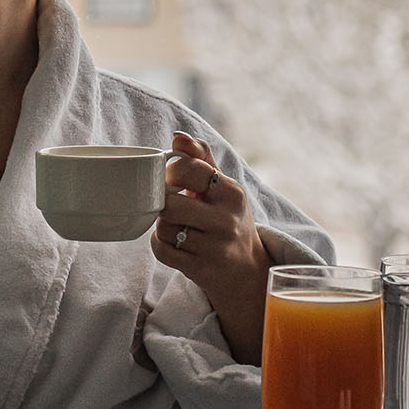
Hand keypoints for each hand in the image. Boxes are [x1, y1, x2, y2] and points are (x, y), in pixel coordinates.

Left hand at [151, 133, 271, 363]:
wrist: (247, 273)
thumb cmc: (230, 221)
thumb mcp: (224, 188)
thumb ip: (201, 158)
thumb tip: (177, 136)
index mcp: (232, 192)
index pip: (190, 169)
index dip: (172, 173)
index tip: (172, 180)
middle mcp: (226, 219)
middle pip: (170, 203)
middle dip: (164, 204)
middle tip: (172, 206)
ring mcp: (215, 247)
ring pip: (164, 228)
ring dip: (163, 227)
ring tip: (178, 227)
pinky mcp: (202, 270)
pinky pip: (162, 250)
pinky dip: (161, 245)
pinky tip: (174, 243)